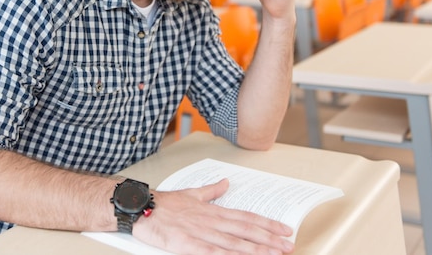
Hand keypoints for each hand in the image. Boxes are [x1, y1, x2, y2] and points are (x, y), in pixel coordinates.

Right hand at [134, 179, 294, 254]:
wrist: (141, 207)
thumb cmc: (165, 202)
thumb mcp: (191, 193)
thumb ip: (211, 191)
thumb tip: (226, 183)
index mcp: (213, 210)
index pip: (246, 217)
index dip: (266, 224)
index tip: (283, 229)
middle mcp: (211, 221)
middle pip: (245, 231)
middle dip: (269, 239)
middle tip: (289, 245)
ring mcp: (200, 233)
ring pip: (234, 244)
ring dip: (256, 249)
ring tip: (275, 254)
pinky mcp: (187, 246)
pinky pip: (211, 253)